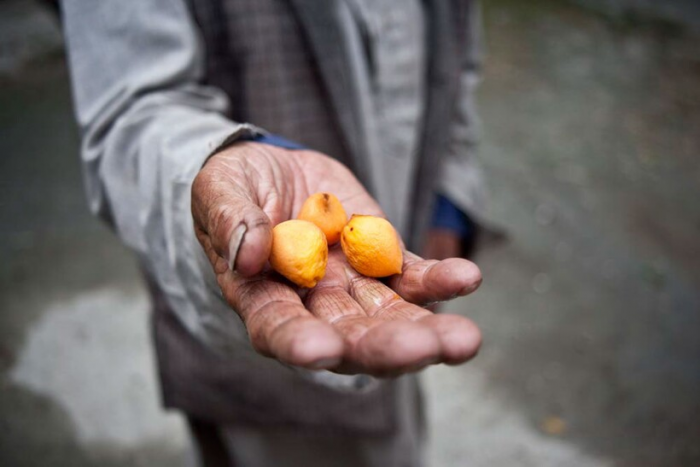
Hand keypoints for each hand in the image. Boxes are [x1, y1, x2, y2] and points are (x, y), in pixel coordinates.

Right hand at [191, 143, 481, 375]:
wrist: (273, 170)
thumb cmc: (234, 187)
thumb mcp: (218, 191)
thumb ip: (230, 220)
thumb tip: (249, 254)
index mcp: (262, 297)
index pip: (278, 329)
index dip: (298, 342)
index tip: (321, 351)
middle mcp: (313, 304)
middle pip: (349, 337)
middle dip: (385, 347)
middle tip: (420, 350)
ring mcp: (353, 284)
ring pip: (391, 317)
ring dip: (427, 329)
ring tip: (464, 340)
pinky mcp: (383, 258)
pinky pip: (413, 276)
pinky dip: (439, 281)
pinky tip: (466, 278)